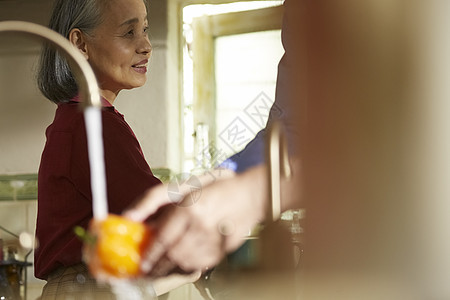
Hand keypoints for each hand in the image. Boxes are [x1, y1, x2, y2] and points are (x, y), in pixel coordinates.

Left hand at [123, 166, 266, 275]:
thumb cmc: (216, 188)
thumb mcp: (182, 186)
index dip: (151, 254)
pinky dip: (189, 267)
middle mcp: (201, 224)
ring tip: (163, 269)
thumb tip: (131, 217)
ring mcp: (214, 238)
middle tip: (149, 271)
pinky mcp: (225, 248)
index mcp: (189, 206)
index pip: (163, 238)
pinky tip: (182, 264)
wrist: (250, 195)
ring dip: (171, 269)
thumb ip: (153, 200)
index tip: (143, 262)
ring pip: (186, 262)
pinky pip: (201, 264)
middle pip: (173, 254)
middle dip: (158, 266)